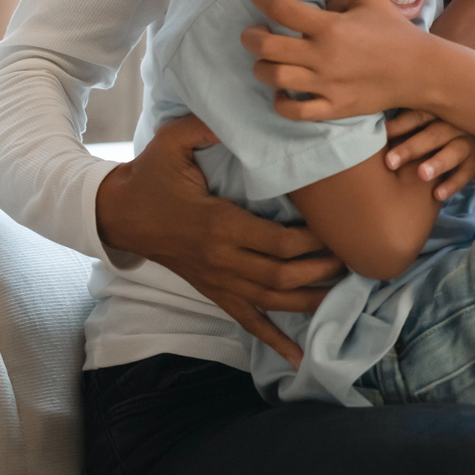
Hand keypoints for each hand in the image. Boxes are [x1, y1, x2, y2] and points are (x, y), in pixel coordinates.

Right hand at [94, 115, 343, 365]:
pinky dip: (275, 341)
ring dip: (310, 300)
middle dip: (321, 270)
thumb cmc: (152, 175)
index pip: (276, 242)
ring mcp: (218, 281)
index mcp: (218, 224)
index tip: (337, 232)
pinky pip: (248, 322)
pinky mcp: (214, 291)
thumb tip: (238, 114)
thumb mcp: (172, 141)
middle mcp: (222, 259)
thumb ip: (205, 127)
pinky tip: (299, 359)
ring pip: (272, 302)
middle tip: (353, 259)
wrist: (121, 213)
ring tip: (344, 292)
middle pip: (281, 275)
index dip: (311, 242)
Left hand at [239, 0, 435, 118]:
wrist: (419, 70)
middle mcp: (322, 55)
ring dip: (261, 67)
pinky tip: (282, 91)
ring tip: (266, 60)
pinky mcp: (333, 107)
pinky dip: (280, 101)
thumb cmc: (394, 30)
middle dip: (250, 36)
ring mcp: (326, 85)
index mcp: (329, 26)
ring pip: (273, 77)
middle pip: (266, 47)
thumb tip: (315, 3)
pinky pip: (293, 111)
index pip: (280, 8)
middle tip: (253, 32)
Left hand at [382, 108, 474, 199]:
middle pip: (432, 135)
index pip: (417, 115)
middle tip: (390, 162)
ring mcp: (468, 142)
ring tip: (421, 174)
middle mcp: (454, 124)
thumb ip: (409, 116)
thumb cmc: (447, 119)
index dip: (399, 125)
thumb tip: (367, 119)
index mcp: (439, 110)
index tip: (380, 136)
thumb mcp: (433, 112)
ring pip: (453, 152)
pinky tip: (438, 195)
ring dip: (437, 163)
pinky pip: (466, 173)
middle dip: (412, 147)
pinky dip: (453, 184)